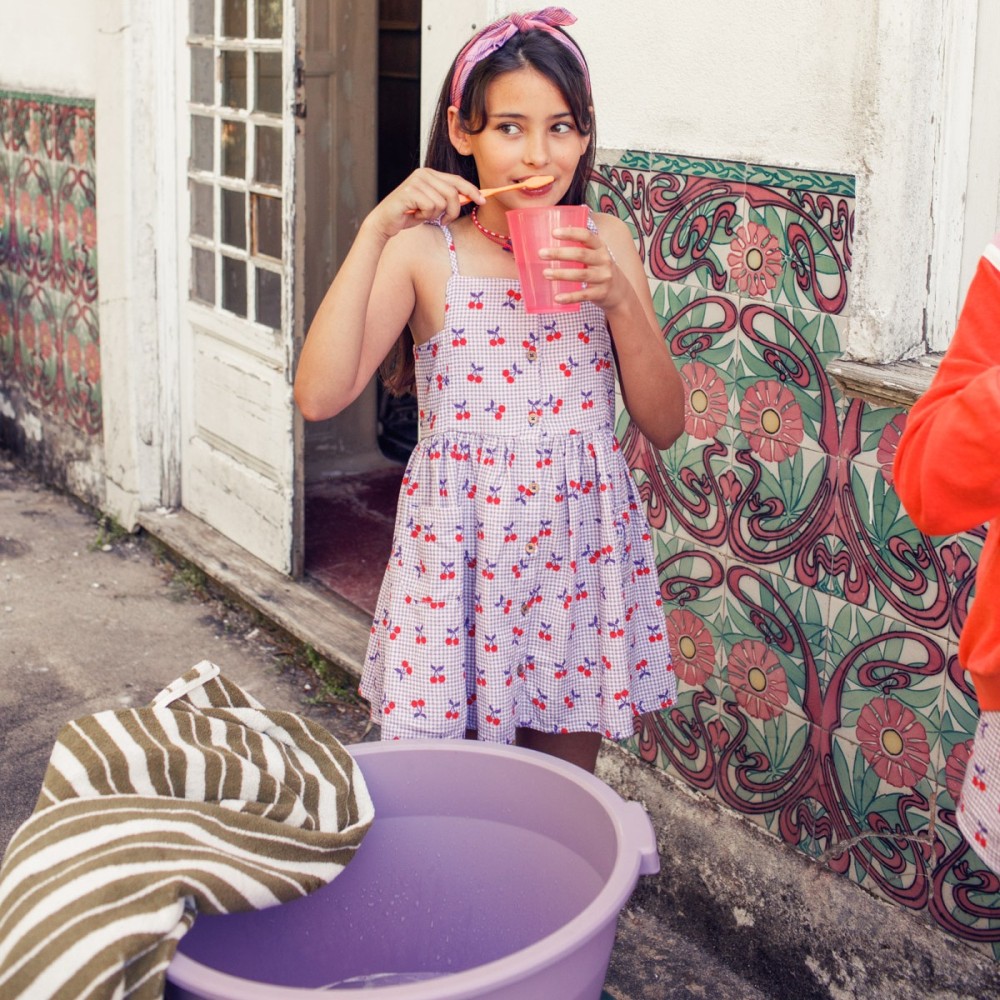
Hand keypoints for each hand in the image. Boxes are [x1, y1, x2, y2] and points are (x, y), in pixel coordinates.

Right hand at [369, 168, 484, 239]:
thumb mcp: (433, 205)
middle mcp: (423, 173)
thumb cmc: (409, 214)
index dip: (471, 190)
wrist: (385, 221)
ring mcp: (416, 181)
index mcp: (430, 174)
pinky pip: (431, 207)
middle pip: (453, 192)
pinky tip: (415, 215)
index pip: (456, 180)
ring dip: (436, 215)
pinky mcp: (410, 192)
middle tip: (445, 221)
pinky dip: (426, 216)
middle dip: (454, 211)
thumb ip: (448, 199)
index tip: (482, 200)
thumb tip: (470, 197)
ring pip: (443, 202)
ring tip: (423, 215)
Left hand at [539, 226, 626, 309]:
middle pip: (580, 255)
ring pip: (580, 275)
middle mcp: (603, 261)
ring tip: (545, 273)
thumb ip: (582, 245)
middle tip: (541, 253)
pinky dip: (569, 297)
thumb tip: (560, 229)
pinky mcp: (600, 293)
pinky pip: (583, 295)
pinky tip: (557, 297)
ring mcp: (603, 278)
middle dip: (559, 253)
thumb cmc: (601, 269)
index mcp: (600, 248)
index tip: (554, 232)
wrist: (620, 293)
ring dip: (561, 274)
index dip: (570, 233)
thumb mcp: (596, 255)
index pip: (586, 236)